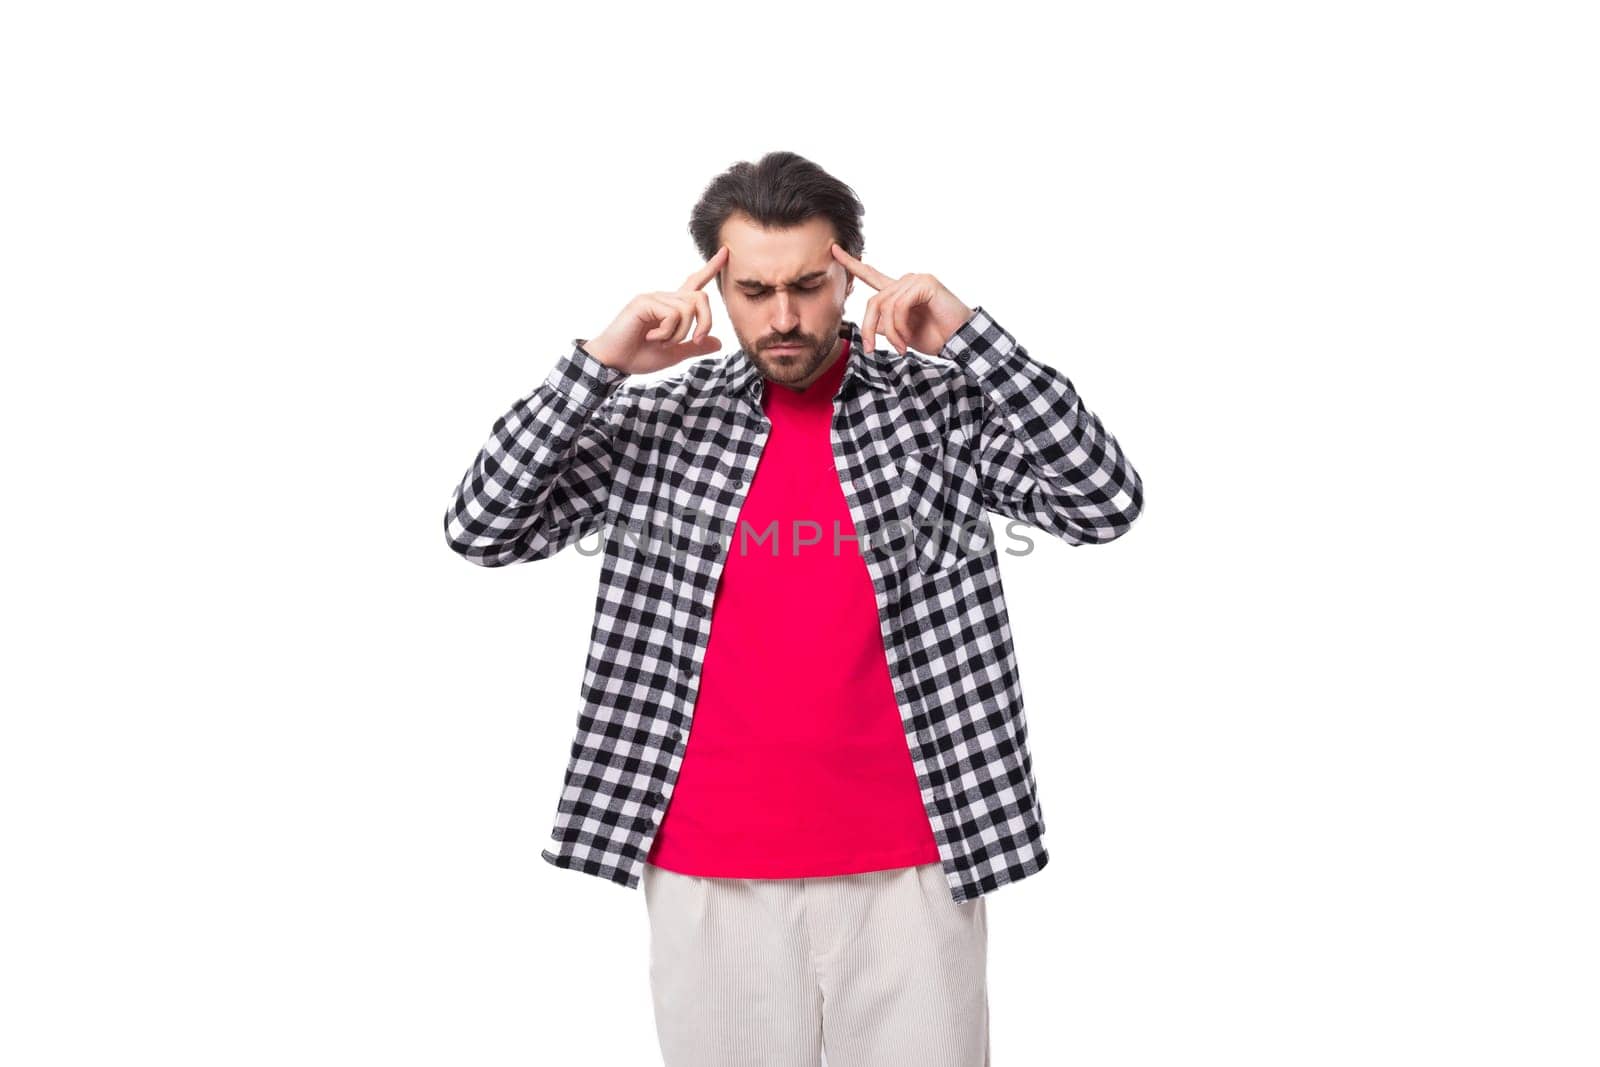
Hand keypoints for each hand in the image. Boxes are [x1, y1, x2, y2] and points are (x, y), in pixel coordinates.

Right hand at [584, 246, 728, 373]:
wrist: (614, 362)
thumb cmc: (638, 356)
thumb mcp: (673, 354)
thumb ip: (694, 347)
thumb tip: (719, 343)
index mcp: (671, 308)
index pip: (695, 284)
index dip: (711, 269)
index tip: (725, 252)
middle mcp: (664, 298)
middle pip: (701, 299)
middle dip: (706, 322)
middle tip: (695, 342)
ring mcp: (654, 298)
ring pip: (688, 309)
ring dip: (681, 333)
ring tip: (661, 342)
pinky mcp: (644, 302)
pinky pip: (672, 314)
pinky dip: (667, 332)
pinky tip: (651, 337)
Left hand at [830, 243, 972, 356]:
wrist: (959, 340)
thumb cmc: (936, 336)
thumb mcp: (902, 333)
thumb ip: (885, 325)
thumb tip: (871, 325)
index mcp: (899, 291)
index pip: (871, 274)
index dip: (852, 263)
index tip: (833, 250)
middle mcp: (905, 281)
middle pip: (873, 301)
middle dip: (868, 328)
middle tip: (870, 349)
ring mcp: (915, 280)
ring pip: (885, 305)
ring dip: (890, 333)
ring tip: (900, 348)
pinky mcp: (924, 283)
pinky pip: (899, 304)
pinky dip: (900, 326)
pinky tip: (908, 338)